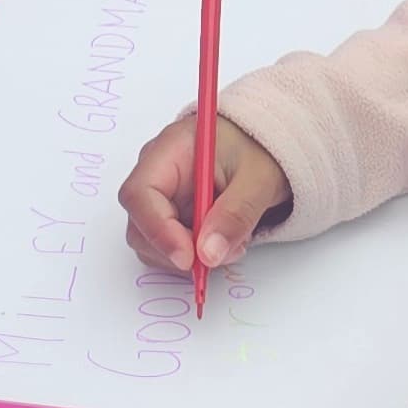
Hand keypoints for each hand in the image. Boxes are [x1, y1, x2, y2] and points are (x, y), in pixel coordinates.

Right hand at [118, 109, 291, 279]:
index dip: (158, 231)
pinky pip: (169, 248)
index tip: (188, 258)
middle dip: (178, 250)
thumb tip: (209, 254)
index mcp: (169, 150)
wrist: (267, 149)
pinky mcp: (171, 217)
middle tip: (220, 255)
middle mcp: (156, 174)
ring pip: (152, 244)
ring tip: (232, 243)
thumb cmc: (259, 150)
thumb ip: (235, 214)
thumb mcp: (258, 180)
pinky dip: (195, 256)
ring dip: (190, 257)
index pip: (140, 194)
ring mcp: (161, 198)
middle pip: (141, 225)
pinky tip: (224, 241)